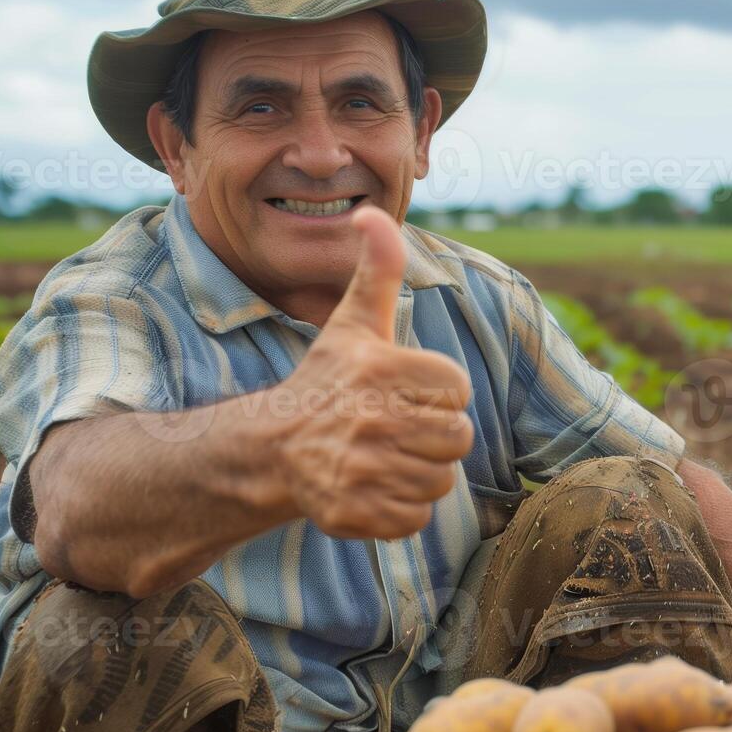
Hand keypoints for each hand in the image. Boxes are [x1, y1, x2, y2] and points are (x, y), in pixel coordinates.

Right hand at [274, 206, 474, 539]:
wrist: (273, 447)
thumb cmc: (329, 381)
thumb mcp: (355, 322)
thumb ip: (377, 269)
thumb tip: (372, 212)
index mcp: (380, 369)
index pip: (457, 389)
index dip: (439, 393)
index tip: (406, 392)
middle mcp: (371, 420)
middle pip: (457, 438)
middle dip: (434, 436)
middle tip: (397, 428)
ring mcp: (361, 470)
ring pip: (440, 482)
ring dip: (420, 473)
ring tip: (385, 457)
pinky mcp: (355, 514)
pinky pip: (416, 519)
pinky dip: (402, 511)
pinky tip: (375, 487)